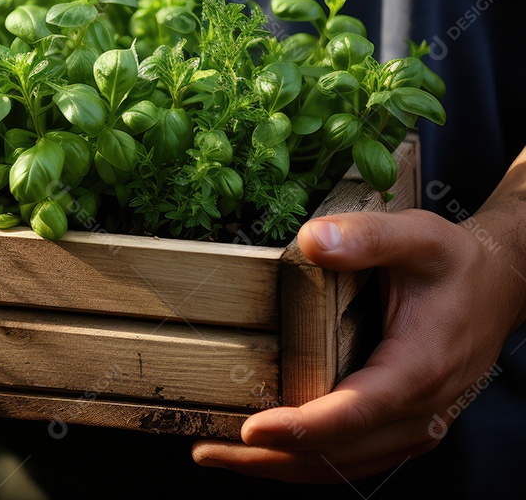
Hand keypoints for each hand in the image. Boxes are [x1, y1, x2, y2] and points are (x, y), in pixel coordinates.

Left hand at [191, 208, 522, 482]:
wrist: (502, 286)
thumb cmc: (455, 263)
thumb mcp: (416, 236)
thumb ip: (365, 236)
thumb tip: (311, 240)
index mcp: (419, 367)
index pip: (355, 412)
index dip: (302, 428)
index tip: (251, 430)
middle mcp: (420, 409)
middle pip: (339, 453)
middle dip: (271, 458)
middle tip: (208, 451)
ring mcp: (415, 425)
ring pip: (343, 466)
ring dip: (282, 467)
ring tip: (221, 457)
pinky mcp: (406, 427)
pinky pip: (354, 459)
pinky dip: (309, 461)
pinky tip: (268, 453)